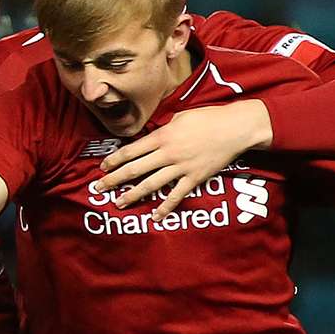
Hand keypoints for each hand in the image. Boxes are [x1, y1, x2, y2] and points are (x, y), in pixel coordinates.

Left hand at [96, 99, 271, 217]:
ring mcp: (181, 167)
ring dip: (133, 195)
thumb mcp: (179, 117)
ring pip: (151, 184)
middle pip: (135, 169)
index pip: (131, 150)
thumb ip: (162, 129)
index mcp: (162, 137)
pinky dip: (166, 207)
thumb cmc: (208, 118)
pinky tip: (155, 216)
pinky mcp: (195, 178)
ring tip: (118, 203)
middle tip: (98, 188)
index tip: (102, 167)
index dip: (114, 160)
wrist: (236, 128)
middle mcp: (168, 154)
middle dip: (114, 179)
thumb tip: (151, 137)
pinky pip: (177, 195)